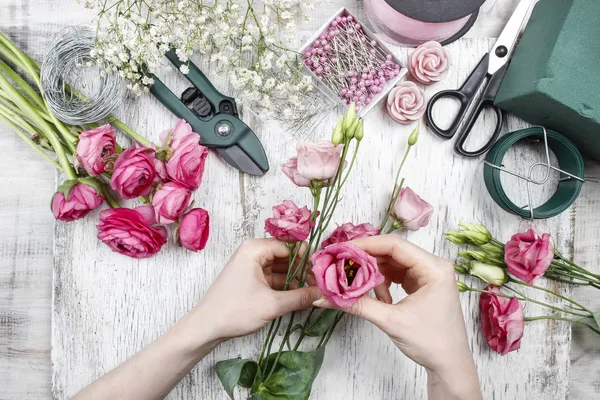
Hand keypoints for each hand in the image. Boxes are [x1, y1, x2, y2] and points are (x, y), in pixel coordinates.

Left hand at [194, 238, 321, 342]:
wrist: (206, 327)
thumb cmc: (235, 311)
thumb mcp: (273, 304)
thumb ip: (302, 297)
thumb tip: (326, 294)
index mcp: (255, 248)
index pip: (290, 246)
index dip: (308, 259)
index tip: (323, 273)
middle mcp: (253, 252)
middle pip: (286, 256)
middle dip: (303, 270)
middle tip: (321, 285)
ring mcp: (251, 265)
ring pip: (281, 268)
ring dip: (296, 279)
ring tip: (314, 292)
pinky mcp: (250, 279)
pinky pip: (273, 277)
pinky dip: (286, 286)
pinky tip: (299, 296)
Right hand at [313, 235, 480, 399]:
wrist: (449, 365)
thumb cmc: (430, 343)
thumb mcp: (391, 321)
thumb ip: (358, 305)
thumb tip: (324, 298)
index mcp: (434, 269)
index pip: (394, 245)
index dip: (366, 245)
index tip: (341, 250)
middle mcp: (434, 266)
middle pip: (393, 252)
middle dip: (366, 259)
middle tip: (342, 266)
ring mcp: (429, 274)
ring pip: (393, 262)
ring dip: (374, 273)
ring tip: (360, 288)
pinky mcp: (423, 284)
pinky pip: (398, 273)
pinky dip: (383, 282)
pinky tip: (378, 298)